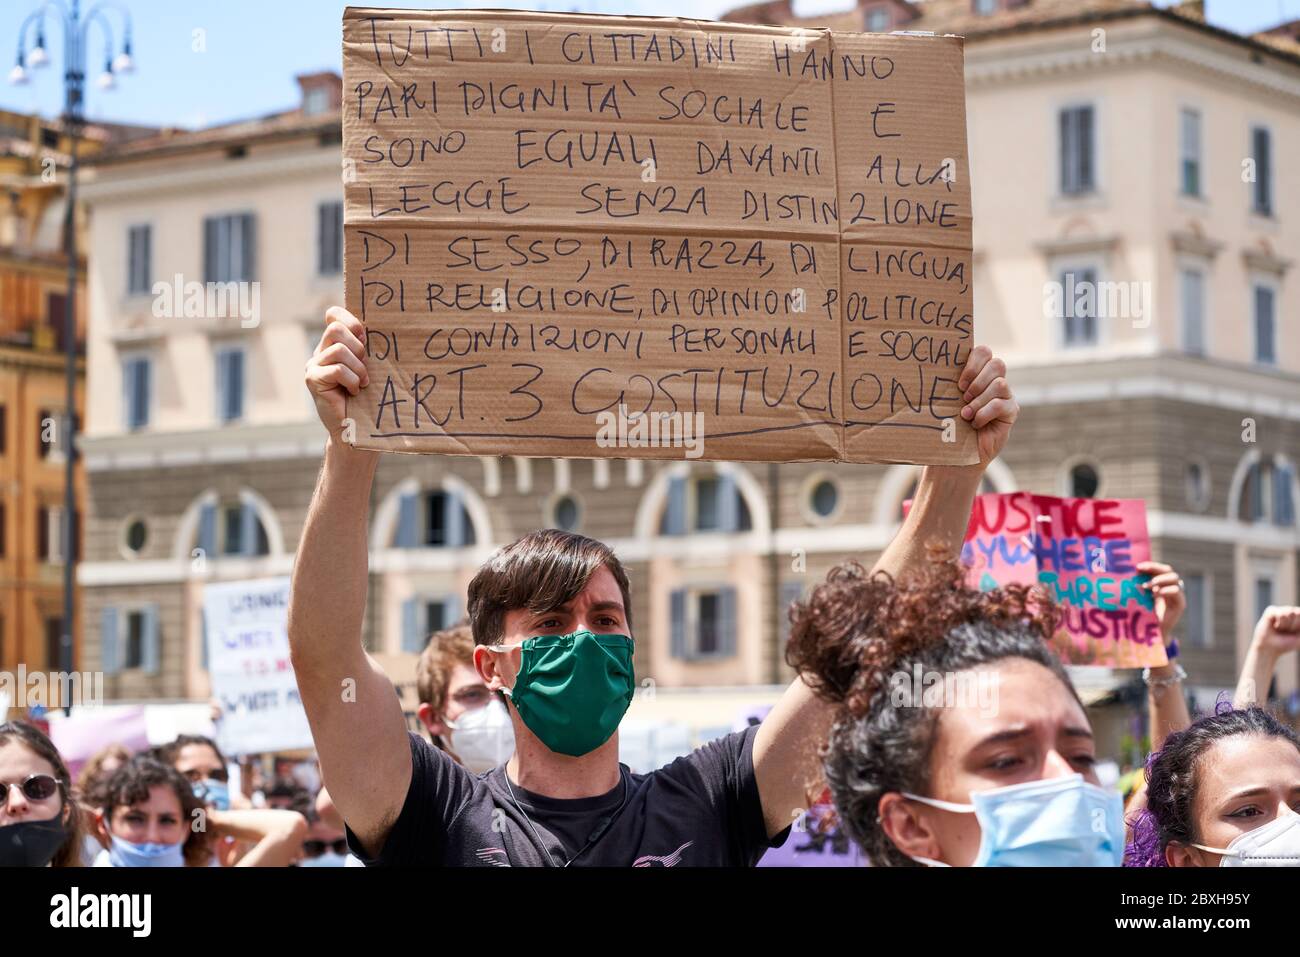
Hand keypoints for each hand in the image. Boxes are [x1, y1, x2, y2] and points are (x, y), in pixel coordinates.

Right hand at [306, 307, 369, 437]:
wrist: (354, 427)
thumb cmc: (367, 397)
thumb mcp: (368, 367)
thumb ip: (367, 349)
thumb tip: (384, 328)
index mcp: (334, 345)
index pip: (333, 315)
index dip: (350, 319)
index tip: (365, 336)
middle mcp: (320, 352)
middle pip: (335, 328)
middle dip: (357, 345)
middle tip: (365, 364)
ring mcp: (313, 365)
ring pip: (338, 350)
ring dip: (358, 367)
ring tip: (363, 383)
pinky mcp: (312, 379)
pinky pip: (337, 369)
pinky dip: (352, 380)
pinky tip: (354, 391)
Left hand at [957, 346, 1017, 464]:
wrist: (958, 453)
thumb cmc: (948, 424)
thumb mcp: (946, 400)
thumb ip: (946, 382)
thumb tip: (927, 364)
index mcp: (978, 372)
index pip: (983, 352)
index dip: (973, 363)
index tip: (959, 383)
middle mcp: (994, 381)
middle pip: (997, 364)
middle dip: (978, 380)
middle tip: (963, 396)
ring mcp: (1006, 395)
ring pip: (1000, 384)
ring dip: (979, 400)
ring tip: (965, 414)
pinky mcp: (1011, 411)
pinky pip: (1001, 404)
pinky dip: (984, 414)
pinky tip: (975, 423)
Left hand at [1136, 561, 1185, 644]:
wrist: (1151, 633)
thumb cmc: (1142, 614)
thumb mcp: (1139, 597)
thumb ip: (1137, 585)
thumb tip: (1124, 572)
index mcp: (1161, 583)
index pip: (1160, 568)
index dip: (1150, 565)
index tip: (1137, 567)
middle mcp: (1170, 587)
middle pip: (1168, 570)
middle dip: (1154, 568)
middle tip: (1140, 571)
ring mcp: (1177, 595)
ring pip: (1175, 578)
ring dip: (1159, 579)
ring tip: (1146, 587)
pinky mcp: (1180, 603)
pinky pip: (1177, 591)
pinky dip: (1165, 590)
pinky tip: (1155, 594)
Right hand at [1253, 606, 1299, 658]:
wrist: (1270, 648)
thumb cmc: (1287, 643)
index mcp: (1299, 616)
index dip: (1299, 625)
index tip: (1294, 632)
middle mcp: (1291, 611)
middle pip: (1297, 613)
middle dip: (1293, 625)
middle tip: (1286, 631)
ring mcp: (1281, 610)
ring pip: (1289, 613)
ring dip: (1284, 625)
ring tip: (1279, 628)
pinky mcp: (1271, 610)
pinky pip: (1279, 614)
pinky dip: (1278, 623)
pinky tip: (1274, 625)